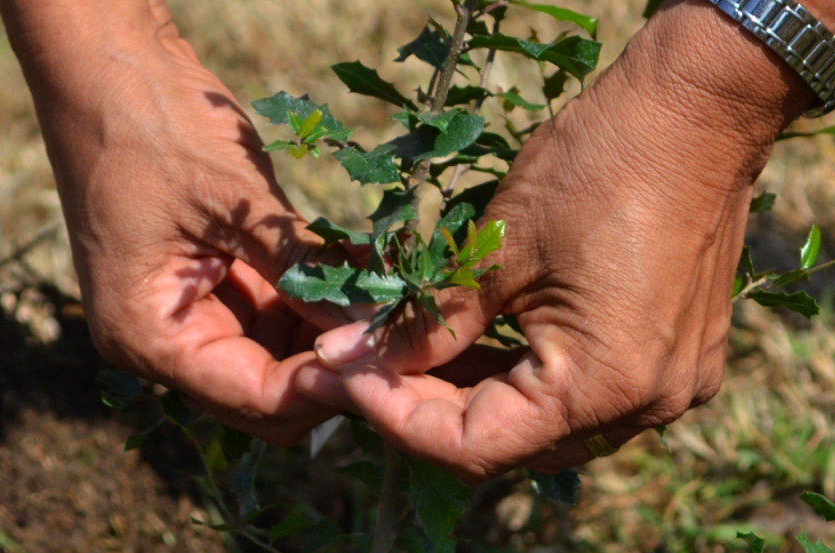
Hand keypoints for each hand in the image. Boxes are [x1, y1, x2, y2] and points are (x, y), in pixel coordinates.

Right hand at [0, 0, 350, 443]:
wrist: (113, 67)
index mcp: (146, 334)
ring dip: (326, 334)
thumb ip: (303, 267)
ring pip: (276, 359)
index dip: (320, 385)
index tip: (383, 358)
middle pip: (263, 394)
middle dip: (326, 368)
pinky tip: (355, 277)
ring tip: (381, 299)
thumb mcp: (236, 201)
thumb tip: (378, 316)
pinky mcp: (214, 285)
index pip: (249, 395)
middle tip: (391, 333)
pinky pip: (274, 316)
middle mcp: (164, 340)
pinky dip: (314, 303)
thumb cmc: (155, 126)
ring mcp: (190, 313)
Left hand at [296, 0, 816, 478]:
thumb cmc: (596, 166)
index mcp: (604, 386)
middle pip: (510, 441)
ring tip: (403, 353)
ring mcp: (667, 386)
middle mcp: (645, 406)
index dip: (395, 416)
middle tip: (361, 366)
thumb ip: (430, 324)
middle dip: (424, 407)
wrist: (696, 112)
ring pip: (543, 421)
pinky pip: (581, 391)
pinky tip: (470, 344)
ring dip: (470, 392)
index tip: (341, 375)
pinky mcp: (672, 358)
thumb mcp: (497, 250)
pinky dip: (519, 376)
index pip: (475, 444)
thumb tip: (353, 360)